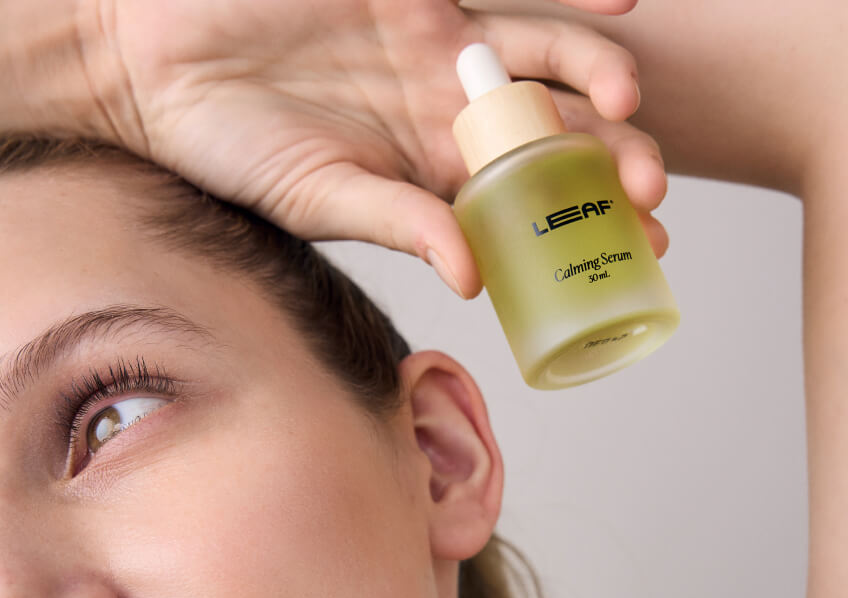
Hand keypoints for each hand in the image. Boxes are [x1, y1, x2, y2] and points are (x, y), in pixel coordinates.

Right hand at [78, 0, 667, 296]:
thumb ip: (402, 226)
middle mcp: (450, 107)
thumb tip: (472, 278)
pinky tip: (614, 4)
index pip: (532, 199)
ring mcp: (437, 41)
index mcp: (434, 169)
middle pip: (552, 129)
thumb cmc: (232, 149)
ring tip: (629, 99)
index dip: (588, 218)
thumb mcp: (323, 199)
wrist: (157, 67)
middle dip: (608, 157)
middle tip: (649, 187)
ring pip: (540, 54)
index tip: (644, 245)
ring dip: (594, 74)